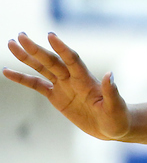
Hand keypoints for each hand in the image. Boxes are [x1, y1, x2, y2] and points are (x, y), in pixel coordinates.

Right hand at [3, 32, 129, 140]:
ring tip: (11, 43)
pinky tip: (7, 71)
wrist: (112, 126)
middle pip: (52, 61)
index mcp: (86, 80)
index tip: (50, 36)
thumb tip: (109, 75)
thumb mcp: (115, 106)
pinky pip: (36, 85)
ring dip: (27, 57)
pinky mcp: (56, 96)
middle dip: (36, 49)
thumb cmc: (118, 116)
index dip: (62, 48)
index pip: (72, 60)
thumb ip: (111, 91)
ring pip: (42, 68)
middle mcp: (73, 79)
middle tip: (21, 35)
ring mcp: (63, 86)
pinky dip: (22, 78)